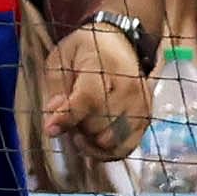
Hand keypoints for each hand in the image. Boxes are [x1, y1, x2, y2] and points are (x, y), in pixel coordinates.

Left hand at [44, 20, 155, 156]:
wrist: (122, 43)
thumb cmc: (86, 51)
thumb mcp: (61, 58)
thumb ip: (56, 88)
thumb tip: (55, 117)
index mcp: (104, 65)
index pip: (89, 98)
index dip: (68, 117)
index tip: (51, 128)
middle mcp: (127, 87)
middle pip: (98, 125)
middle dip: (77, 126)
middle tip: (69, 114)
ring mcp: (140, 105)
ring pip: (111, 141)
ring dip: (91, 141)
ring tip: (82, 124)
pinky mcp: (146, 119)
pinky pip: (125, 148)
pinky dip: (106, 152)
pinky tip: (93, 141)